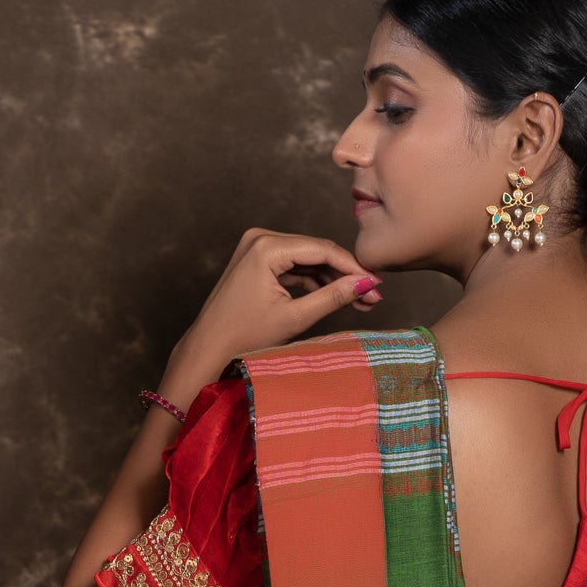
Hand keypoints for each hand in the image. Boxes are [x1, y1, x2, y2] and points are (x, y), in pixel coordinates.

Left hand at [162, 229, 379, 396]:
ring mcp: (258, 247)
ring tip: (360, 302)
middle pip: (317, 253)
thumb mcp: (294, 318)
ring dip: (333, 280)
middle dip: (346, 275)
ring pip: (308, 260)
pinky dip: (314, 282)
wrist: (209, 348)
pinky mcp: (258, 259)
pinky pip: (294, 266)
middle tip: (373, 297)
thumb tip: (366, 285)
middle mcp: (261, 238)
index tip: (377, 285)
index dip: (354, 267)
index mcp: (266, 246)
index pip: (322, 249)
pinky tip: (335, 297)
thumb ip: (332, 298)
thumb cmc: (244, 336)